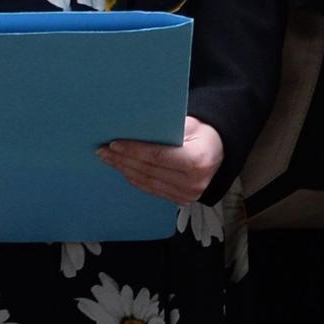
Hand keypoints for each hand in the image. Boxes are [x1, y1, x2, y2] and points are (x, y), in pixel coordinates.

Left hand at [100, 116, 223, 204]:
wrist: (219, 150)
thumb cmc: (203, 132)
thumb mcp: (189, 123)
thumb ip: (165, 128)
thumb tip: (133, 128)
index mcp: (197, 161)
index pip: (157, 156)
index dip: (133, 150)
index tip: (114, 143)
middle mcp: (193, 183)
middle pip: (148, 170)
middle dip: (123, 159)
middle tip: (103, 150)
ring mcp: (187, 196)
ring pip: (146, 182)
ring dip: (124, 169)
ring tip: (109, 158)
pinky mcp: (180, 201)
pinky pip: (151, 189)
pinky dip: (134, 178)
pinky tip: (123, 168)